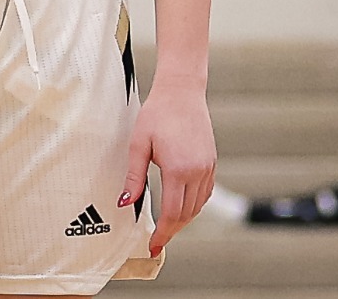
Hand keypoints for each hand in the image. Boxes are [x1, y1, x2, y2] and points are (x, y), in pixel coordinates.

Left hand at [120, 80, 215, 257]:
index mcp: (178, 169)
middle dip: (172, 230)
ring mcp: (208, 167)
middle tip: (157, 241)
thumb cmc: (157, 114)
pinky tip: (182, 206)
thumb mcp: (139, 144)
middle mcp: (197, 171)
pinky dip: (194, 205)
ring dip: (183, 219)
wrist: (182, 92)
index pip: (172, 214)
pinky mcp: (212, 162)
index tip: (153, 246)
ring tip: (166, 226)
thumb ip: (133, 177)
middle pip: (187, 214)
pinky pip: (205, 193)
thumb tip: (125, 203)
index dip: (163, 233)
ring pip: (198, 206)